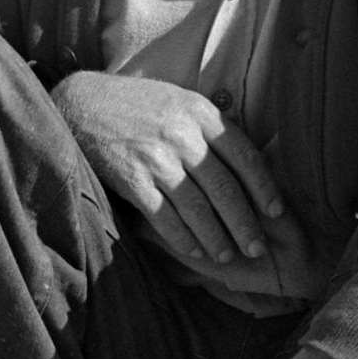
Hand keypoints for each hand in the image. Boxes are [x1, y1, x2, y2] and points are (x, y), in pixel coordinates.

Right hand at [53, 71, 285, 264]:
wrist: (81, 103)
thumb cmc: (136, 106)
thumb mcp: (179, 102)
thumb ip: (209, 128)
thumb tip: (246, 164)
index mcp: (200, 113)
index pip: (245, 155)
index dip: (265, 187)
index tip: (276, 213)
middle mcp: (182, 134)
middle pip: (224, 187)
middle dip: (245, 223)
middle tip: (258, 248)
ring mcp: (155, 156)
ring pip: (196, 207)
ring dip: (216, 237)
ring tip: (227, 256)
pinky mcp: (129, 176)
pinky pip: (163, 215)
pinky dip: (181, 237)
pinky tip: (193, 250)